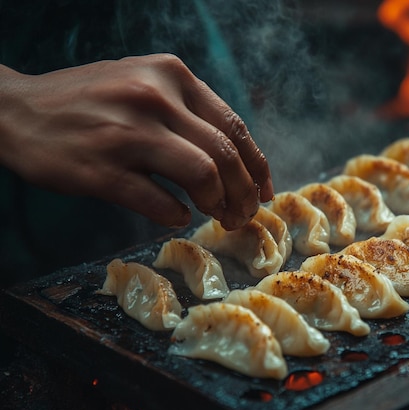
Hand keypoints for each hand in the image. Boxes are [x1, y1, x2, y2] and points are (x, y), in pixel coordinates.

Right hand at [0, 54, 272, 229]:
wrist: (17, 110)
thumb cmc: (89, 101)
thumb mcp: (143, 83)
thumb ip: (187, 110)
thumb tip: (236, 157)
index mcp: (171, 75)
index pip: (234, 125)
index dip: (257, 165)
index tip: (264, 191)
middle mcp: (154, 97)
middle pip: (225, 154)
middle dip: (244, 193)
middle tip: (244, 215)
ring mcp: (127, 132)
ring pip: (202, 174)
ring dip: (218, 204)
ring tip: (218, 217)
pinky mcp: (101, 168)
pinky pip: (158, 200)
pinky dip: (176, 214)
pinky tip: (177, 216)